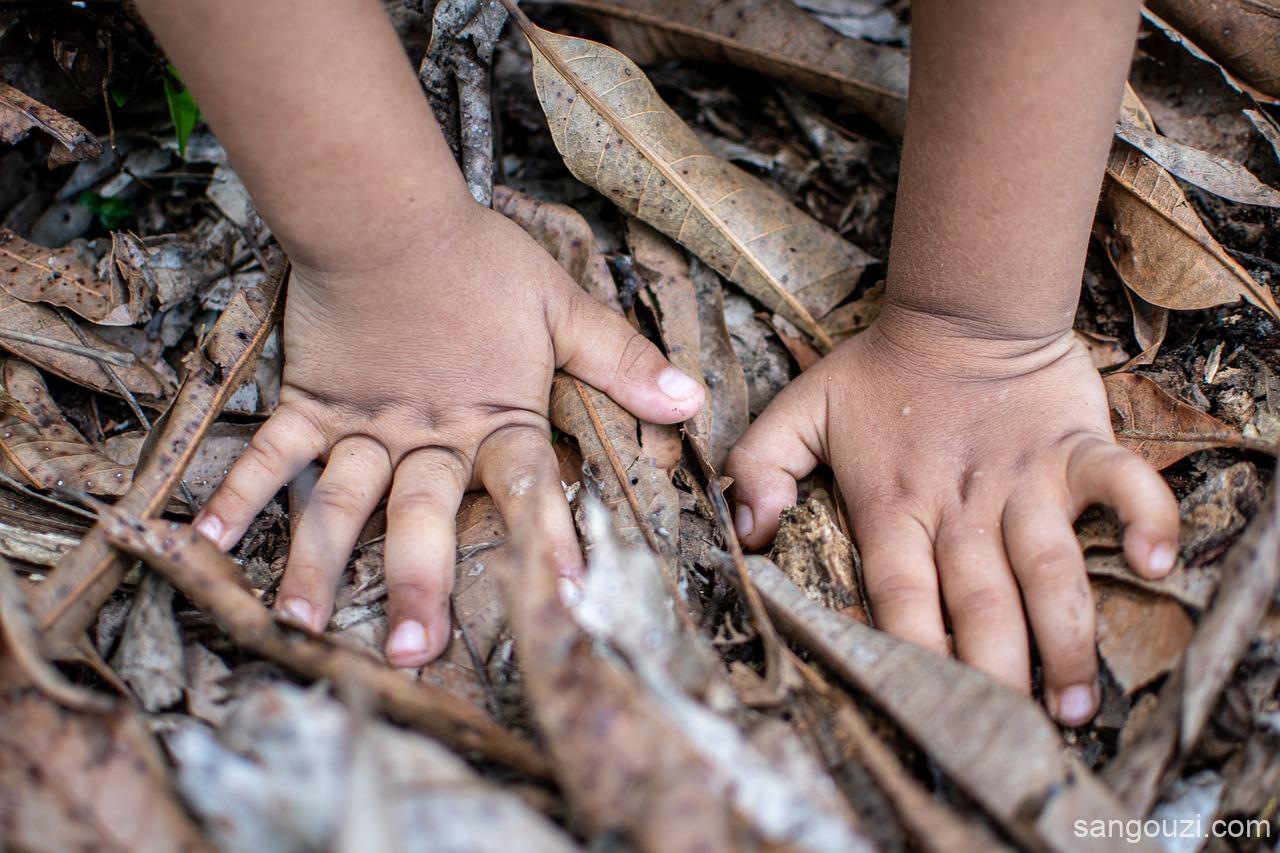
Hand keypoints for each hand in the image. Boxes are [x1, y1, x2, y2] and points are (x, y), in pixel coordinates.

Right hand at [194, 199, 703, 666]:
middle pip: (425, 516)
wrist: (390, 214)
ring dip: (323, 562)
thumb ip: (620, 361)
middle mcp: (428, 434)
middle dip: (421, 585)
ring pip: (343, 501)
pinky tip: (208, 541)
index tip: (559, 602)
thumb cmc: (479, 260)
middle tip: (415, 654)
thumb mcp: (564, 306)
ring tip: (302, 624)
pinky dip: (240, 493)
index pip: (527, 487)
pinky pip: (273, 453)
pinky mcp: (314, 401)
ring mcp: (364, 423)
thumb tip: (691, 402)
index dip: (549, 541)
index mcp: (495, 415)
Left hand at [725, 304, 1178, 724]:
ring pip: (1048, 566)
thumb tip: (747, 529)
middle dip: (994, 672)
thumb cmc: (881, 372)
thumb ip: (759, 466)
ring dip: (1065, 634)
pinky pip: (1119, 483)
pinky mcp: (1074, 447)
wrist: (960, 309)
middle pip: (978, 601)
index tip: (922, 710)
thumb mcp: (801, 412)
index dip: (911, 650)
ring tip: (1075, 704)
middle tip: (1010, 737)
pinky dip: (1143, 517)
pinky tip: (1155, 564)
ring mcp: (1022, 477)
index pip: (898, 593)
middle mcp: (960, 505)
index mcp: (893, 505)